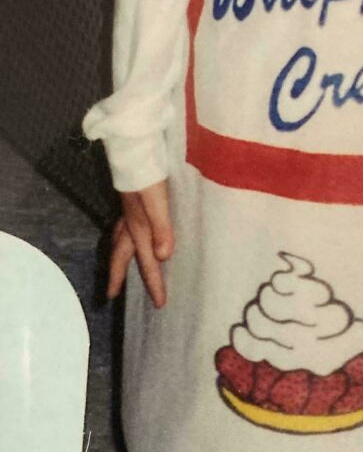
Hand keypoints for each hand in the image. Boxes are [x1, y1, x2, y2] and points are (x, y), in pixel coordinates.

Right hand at [107, 180, 173, 307]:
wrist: (135, 146)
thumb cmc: (147, 172)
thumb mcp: (158, 201)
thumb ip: (162, 228)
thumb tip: (163, 257)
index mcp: (138, 226)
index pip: (147, 261)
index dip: (153, 282)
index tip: (159, 304)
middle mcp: (130, 221)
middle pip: (121, 255)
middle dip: (118, 276)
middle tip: (111, 295)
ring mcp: (129, 209)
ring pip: (119, 240)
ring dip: (118, 257)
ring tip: (118, 268)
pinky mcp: (132, 198)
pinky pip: (123, 226)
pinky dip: (123, 237)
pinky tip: (131, 232)